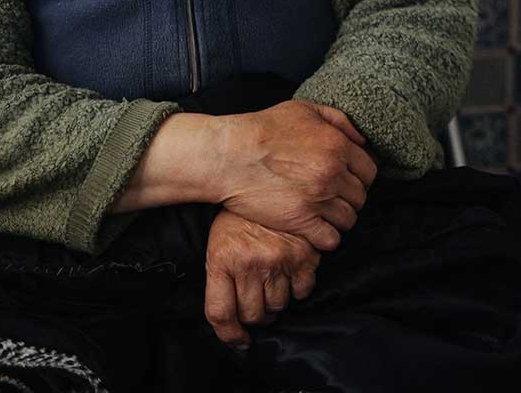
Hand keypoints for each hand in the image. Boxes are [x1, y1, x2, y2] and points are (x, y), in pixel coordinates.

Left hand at [203, 208, 320, 346]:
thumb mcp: (218, 244)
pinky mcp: (303, 254)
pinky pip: (303, 289)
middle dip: (256, 315)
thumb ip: (222, 279)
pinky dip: (298, 289)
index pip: (220, 314)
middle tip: (260, 305)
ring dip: (277, 303)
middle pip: (252, 314)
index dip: (229, 335)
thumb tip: (234, 320)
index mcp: (222, 262)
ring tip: (276, 287)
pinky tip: (293, 276)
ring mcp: (277, 260)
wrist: (263, 179)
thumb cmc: (239, 217)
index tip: (239, 340)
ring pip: (278, 305)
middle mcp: (249, 264)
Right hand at [216, 100, 377, 250]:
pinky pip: (330, 239)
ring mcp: (318, 199)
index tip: (349, 181)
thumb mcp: (305, 110)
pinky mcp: (300, 220)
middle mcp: (333, 173)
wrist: (230, 155)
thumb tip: (363, 141)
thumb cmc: (265, 129)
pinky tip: (316, 229)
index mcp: (338, 146)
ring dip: (340, 218)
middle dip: (350, 198)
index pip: (370, 171)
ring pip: (349, 219)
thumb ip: (339, 121)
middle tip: (335, 197)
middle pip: (360, 196)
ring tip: (325, 214)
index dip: (360, 177)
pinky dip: (326, 237)